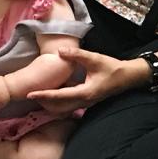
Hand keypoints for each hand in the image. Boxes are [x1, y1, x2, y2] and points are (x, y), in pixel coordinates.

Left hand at [26, 47, 145, 113]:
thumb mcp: (94, 59)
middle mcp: (84, 101)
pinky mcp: (87, 100)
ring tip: (38, 96)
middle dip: (44, 102)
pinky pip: (69, 104)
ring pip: (64, 107)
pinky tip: (53, 93)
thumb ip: (77, 55)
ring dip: (50, 103)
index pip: (60, 96)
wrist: (128, 77)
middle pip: (59, 106)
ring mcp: (86, 103)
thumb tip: (60, 51)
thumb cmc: (113, 68)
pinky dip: (59, 101)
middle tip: (29, 95)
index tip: (30, 94)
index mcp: (85, 93)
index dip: (44, 95)